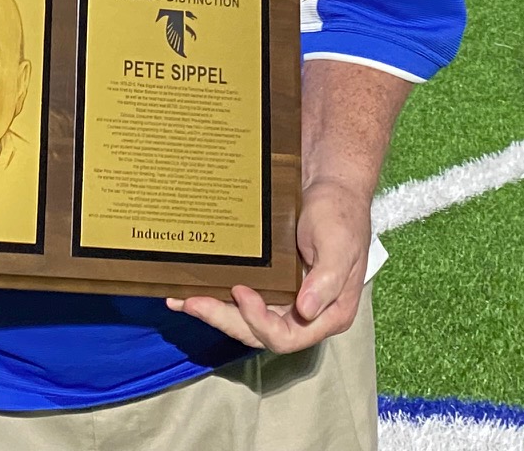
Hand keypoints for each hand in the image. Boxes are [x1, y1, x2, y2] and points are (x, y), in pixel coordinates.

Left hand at [169, 177, 369, 351]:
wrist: (332, 186)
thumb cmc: (341, 214)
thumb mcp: (340, 245)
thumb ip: (328, 280)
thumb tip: (306, 309)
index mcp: (328, 314)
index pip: (287, 336)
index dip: (259, 321)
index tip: (241, 292)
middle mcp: (304, 313)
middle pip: (259, 332)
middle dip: (224, 319)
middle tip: (194, 302)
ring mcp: (284, 299)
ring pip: (244, 318)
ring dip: (214, 312)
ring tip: (182, 300)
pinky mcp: (269, 283)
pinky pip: (241, 297)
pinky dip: (216, 295)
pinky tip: (188, 289)